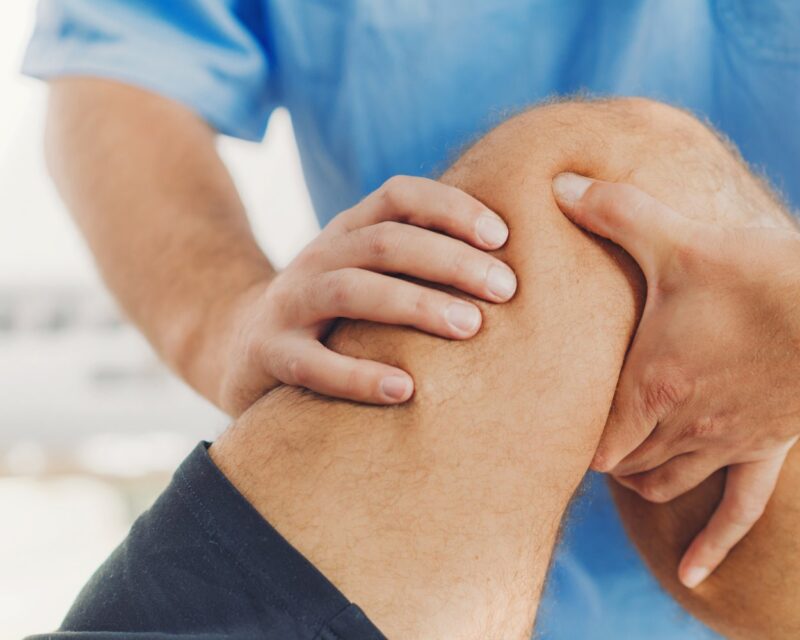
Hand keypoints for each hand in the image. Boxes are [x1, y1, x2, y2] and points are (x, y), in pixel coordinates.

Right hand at [217, 175, 516, 414]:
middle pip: (385, 241)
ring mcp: (290, 303)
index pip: (400, 196)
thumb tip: (519, 271)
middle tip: (507, 289)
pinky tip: (406, 390)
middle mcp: (319, 257)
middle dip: (450, 260)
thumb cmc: (339, 315)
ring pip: (351, 289)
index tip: (503, 236)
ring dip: (415, 305)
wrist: (242, 348)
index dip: (451, 207)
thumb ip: (424, 265)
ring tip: (470, 327)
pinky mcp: (270, 354)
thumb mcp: (373, 275)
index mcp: (350, 231)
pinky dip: (359, 376)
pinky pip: (312, 363)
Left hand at [554, 173, 799, 587]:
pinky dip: (712, 544)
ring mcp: (727, 444)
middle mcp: (683, 425)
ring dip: (641, 477)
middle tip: (591, 429)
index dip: (571, 434)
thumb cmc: (757, 272)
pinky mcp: (768, 448)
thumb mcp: (675, 236)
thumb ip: (612, 209)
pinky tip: (694, 574)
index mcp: (651, 385)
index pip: (592, 438)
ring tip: (630, 463)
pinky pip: (739, 511)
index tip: (560, 418)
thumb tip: (559, 181)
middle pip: (623, 463)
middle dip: (604, 450)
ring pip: (666, 484)